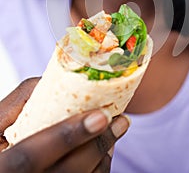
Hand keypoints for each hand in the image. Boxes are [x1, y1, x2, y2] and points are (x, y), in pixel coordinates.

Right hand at [0, 79, 129, 171]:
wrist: (9, 163)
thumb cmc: (2, 143)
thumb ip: (21, 103)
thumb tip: (58, 80)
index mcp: (1, 167)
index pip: (29, 157)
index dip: (66, 137)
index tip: (100, 117)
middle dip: (96, 145)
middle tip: (120, 120)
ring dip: (103, 154)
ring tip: (118, 127)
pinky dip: (100, 166)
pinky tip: (105, 146)